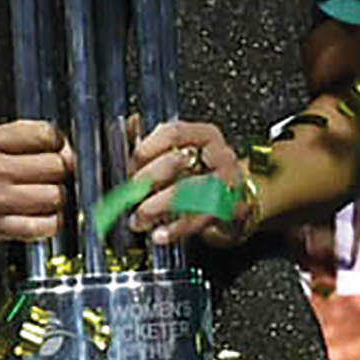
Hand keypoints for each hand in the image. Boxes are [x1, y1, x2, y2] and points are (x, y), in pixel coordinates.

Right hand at [0, 117, 71, 241]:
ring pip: (54, 197)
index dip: (59, 143)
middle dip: (59, 171)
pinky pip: (43, 227)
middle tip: (49, 176)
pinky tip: (43, 216)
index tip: (55, 150)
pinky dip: (52, 222)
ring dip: (56, 198)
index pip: (46, 135)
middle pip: (55, 167)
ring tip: (43, 196)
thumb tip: (66, 150)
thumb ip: (28, 136)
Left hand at [117, 116, 258, 241]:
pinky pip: (202, 218)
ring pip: (191, 191)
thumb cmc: (198, 174)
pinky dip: (177, 228)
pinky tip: (160, 234)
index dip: (147, 148)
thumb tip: (130, 125)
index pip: (173, 132)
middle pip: (179, 161)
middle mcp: (219, 155)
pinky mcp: (230, 208)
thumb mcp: (175, 155)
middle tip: (130, 194)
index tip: (131, 165)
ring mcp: (228, 182)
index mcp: (203, 135)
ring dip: (160, 206)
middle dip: (149, 179)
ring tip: (140, 219)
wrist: (228, 200)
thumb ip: (151, 142)